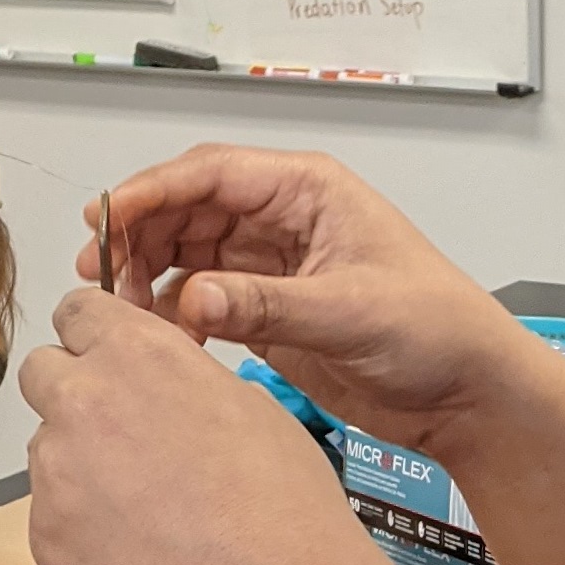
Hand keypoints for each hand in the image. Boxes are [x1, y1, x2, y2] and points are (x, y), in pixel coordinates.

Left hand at [22, 286, 395, 564]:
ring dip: (80, 468)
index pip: (77, 310)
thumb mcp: (249, 404)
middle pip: (41, 373)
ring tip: (146, 512)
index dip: (94, 334)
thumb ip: (181, 381)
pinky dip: (82, 532)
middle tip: (122, 436)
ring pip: (47, 453)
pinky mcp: (44, 542)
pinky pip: (50, 520)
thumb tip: (160, 393)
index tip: (107, 357)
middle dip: (73, 394)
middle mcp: (82, 403)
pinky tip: (138, 553)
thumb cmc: (282, 504)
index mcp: (138, 355)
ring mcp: (54, 475)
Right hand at [80, 145, 536, 454]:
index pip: (211, 173)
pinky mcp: (268, 311)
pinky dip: (172, 314)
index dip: (151, 192)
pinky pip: (201, 299)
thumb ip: (267, 306)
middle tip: (99, 275)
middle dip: (139, 234)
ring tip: (118, 310)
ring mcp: (272, 265)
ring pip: (187, 253)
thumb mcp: (351, 311)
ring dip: (148, 275)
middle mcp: (283, 219)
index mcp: (308, 190)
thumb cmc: (436, 329)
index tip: (105, 221)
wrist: (466, 391)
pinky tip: (159, 338)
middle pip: (188, 208)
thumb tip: (192, 298)